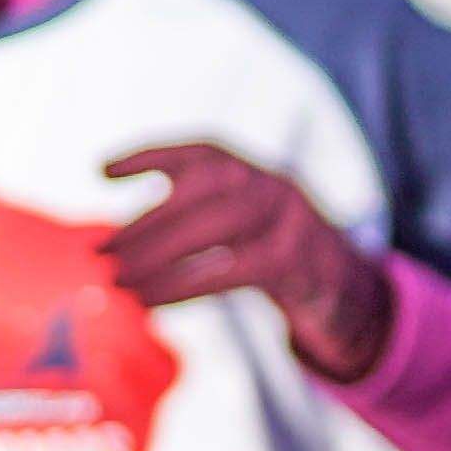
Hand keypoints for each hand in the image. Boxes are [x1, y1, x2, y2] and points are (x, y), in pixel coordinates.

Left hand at [99, 145, 395, 382]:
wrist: (351, 293)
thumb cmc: (278, 258)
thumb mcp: (247, 226)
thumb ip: (200, 217)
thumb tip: (121, 236)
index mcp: (258, 172)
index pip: (203, 150)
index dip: (152, 154)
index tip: (101, 171)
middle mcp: (276, 187)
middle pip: (203, 191)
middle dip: (145, 220)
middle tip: (100, 250)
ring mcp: (290, 223)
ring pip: (215, 228)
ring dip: (157, 255)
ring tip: (116, 279)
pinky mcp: (294, 264)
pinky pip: (228, 272)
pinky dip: (181, 286)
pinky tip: (148, 300)